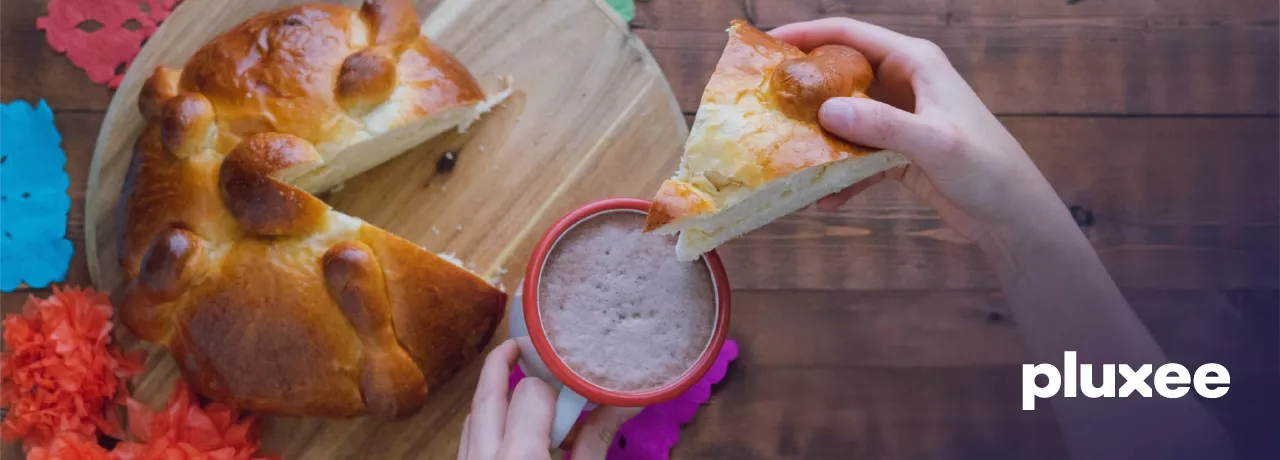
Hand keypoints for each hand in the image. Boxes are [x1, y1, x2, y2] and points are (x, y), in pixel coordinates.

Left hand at [457, 339, 639, 459]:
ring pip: (472, 416)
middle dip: (503, 363)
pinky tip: (507, 426)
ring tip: (518, 382)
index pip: (531, 393)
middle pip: (488, 394)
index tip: (572, 378)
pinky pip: (467, 441)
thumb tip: (626, 401)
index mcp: (520, 456)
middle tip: (525, 344)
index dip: (553, 383)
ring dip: (493, 394)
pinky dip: (484, 423)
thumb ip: (597, 441)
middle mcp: (484, 458)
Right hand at [772, 18, 1065, 245]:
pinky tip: (825, 198)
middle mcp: (906, 83)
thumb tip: (826, 111)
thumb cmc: (986, 167)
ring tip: (787, 155)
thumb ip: (881, 124)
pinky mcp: (899, 150)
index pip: (850, 35)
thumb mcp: (933, 142)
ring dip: (819, 138)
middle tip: (765, 103)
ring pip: (845, 116)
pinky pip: (857, 153)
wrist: (1011, 214)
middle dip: (804, 89)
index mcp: (916, 63)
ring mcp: (901, 117)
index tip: (767, 44)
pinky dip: (840, 173)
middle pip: (841, 73)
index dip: (807, 34)